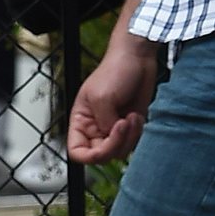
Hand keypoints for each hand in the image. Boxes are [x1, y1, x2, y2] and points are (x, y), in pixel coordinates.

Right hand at [67, 43, 157, 164]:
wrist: (138, 58)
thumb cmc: (116, 70)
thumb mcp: (103, 98)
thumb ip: (104, 123)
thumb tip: (112, 137)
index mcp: (81, 121)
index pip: (76, 152)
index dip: (89, 157)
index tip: (104, 147)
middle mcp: (95, 127)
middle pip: (101, 155)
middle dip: (115, 143)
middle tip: (123, 124)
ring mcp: (113, 128)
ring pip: (120, 151)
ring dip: (129, 137)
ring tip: (131, 116)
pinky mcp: (130, 126)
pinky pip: (133, 143)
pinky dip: (137, 132)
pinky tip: (136, 115)